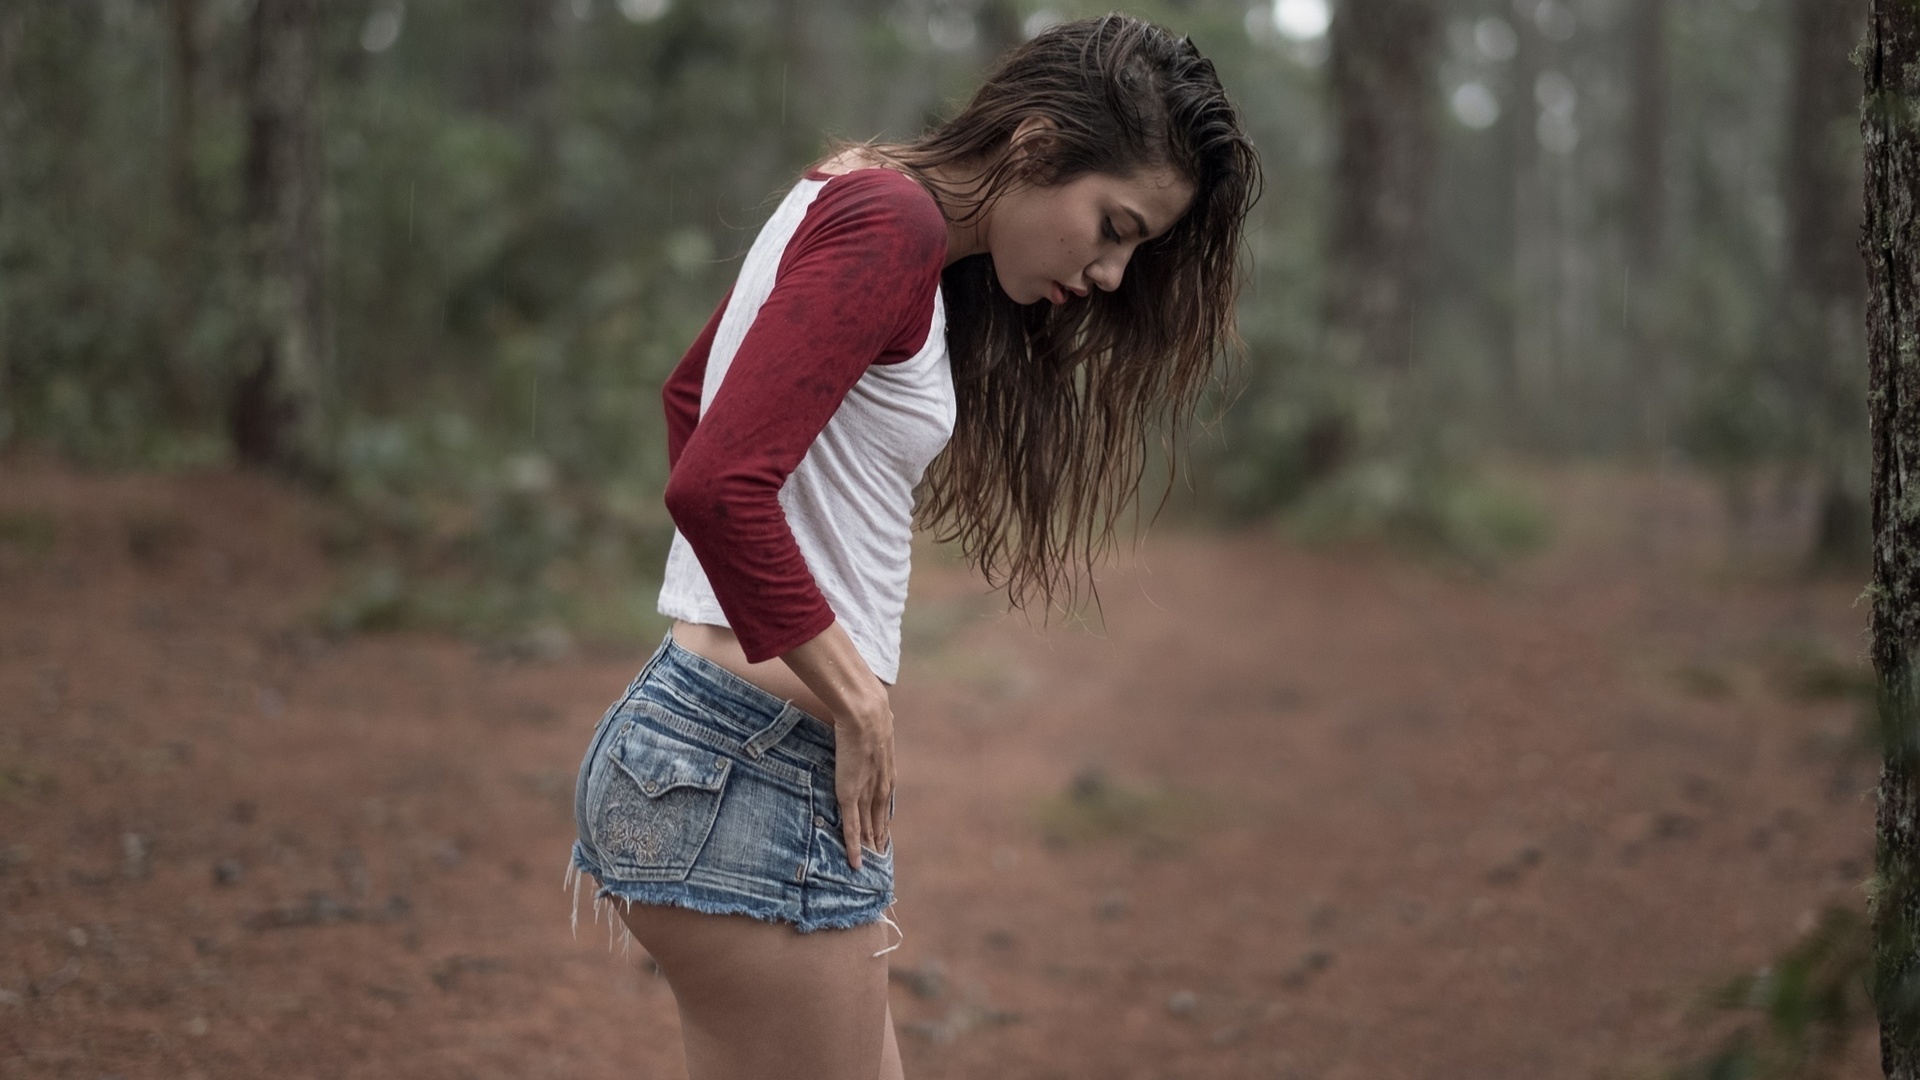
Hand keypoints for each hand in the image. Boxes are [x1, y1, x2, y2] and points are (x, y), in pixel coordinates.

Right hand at [776, 620, 893, 870]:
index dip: (884, 806)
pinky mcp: (851, 792)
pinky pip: (853, 825)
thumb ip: (856, 708)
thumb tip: (850, 692)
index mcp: (884, 756)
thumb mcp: (862, 706)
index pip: (885, 788)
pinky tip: (857, 862)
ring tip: (873, 862)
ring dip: (871, 843)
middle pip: (881, 810)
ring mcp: (866, 785)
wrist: (862, 704)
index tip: (885, 819)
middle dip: (881, 830)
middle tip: (883, 851)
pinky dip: (855, 844)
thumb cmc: (857, 698)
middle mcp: (880, 775)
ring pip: (870, 822)